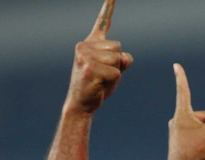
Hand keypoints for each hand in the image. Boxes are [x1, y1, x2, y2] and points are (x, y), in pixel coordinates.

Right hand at [65, 0, 132, 114]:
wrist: (81, 104)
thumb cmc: (97, 87)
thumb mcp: (113, 70)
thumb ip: (121, 60)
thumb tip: (124, 57)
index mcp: (90, 44)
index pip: (102, 22)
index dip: (108, 7)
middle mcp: (84, 46)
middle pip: (118, 48)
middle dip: (117, 64)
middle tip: (101, 75)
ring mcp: (85, 57)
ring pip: (117, 60)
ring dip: (114, 74)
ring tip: (99, 80)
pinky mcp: (89, 68)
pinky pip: (115, 73)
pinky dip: (112, 82)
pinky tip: (98, 85)